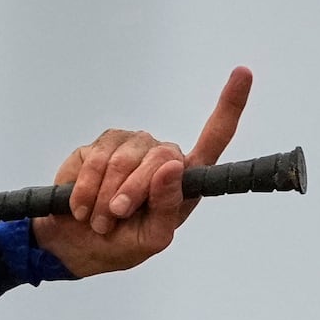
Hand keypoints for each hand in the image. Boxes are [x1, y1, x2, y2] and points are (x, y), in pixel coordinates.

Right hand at [31, 66, 251, 278]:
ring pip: (125, 160)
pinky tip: (81, 207)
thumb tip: (172, 168)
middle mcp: (161, 156)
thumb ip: (167, 209)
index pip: (213, 139)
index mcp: (184, 181)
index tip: (243, 73)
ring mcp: (131, 146)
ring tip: (99, 219)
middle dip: (135, 193)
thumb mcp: (152, 239)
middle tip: (117, 217)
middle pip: (161, 159)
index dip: (229, 106)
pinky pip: (95, 160)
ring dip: (106, 197)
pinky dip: (86, 189)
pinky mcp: (100, 145)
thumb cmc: (121, 244)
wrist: (75, 245)